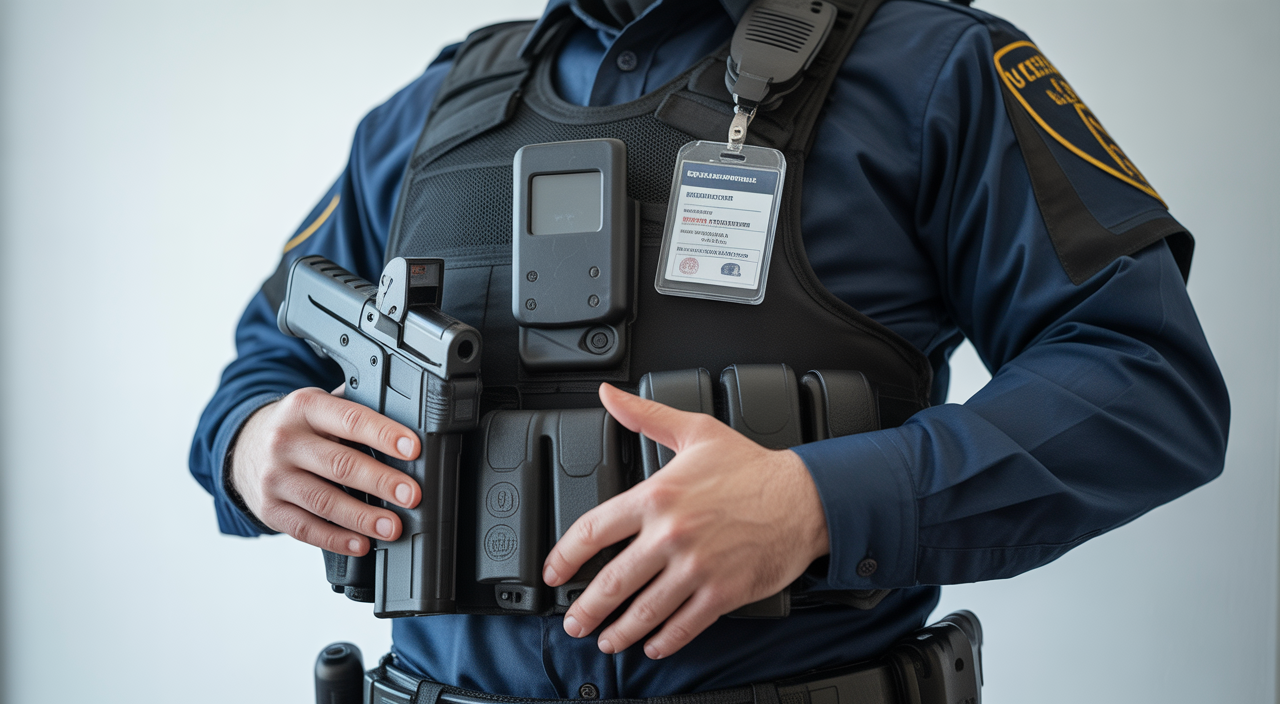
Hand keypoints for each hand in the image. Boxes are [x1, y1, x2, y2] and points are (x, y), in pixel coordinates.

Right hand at [229, 387, 421, 555]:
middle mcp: (285, 441)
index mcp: (305, 407)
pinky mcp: (269, 509)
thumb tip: (407, 422)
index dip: (383, 434)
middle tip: (411, 494)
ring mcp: (275, 477)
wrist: (245, 447)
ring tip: (392, 526)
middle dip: (381, 481)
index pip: (350, 419)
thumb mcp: (321, 406)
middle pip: (340, 464)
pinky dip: (336, 539)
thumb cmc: (299, 427)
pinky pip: (305, 529)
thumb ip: (356, 410)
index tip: (412, 449)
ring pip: (324, 501)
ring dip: (362, 517)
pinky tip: (361, 543)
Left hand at [543, 383, 829, 658]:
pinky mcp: (722, 593)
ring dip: (618, 632)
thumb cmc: (753, 469)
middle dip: (586, 609)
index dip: (565, 557)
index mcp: (657, 496)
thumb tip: (610, 397)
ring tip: (606, 641)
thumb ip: (646, 417)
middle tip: (575, 620)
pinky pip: (683, 626)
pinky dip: (664, 641)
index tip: (554, 572)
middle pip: (611, 582)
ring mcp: (696, 568)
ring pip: (643, 611)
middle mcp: (671, 535)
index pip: (593, 531)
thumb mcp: (695, 431)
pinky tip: (653, 645)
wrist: (805, 498)